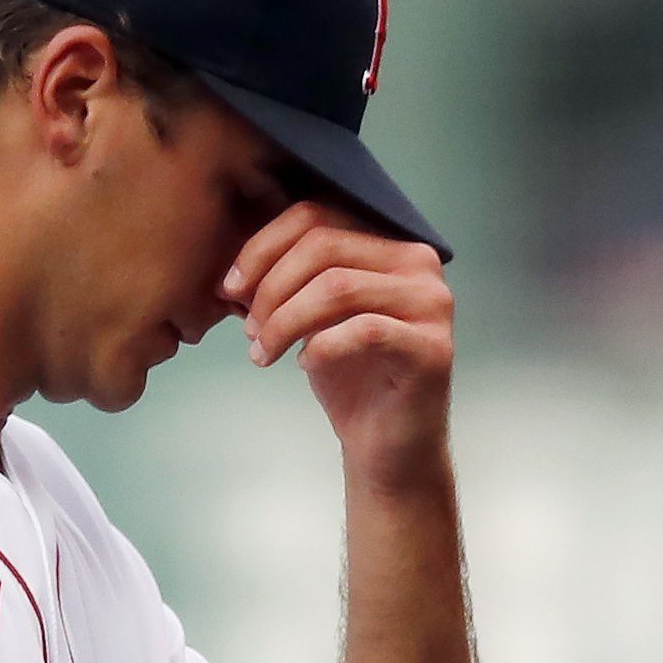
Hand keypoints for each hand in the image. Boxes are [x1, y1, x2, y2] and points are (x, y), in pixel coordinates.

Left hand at [222, 202, 453, 490]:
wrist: (387, 447)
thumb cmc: (350, 378)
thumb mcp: (311, 316)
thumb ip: (288, 279)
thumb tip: (234, 267)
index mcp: (389, 241)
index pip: (317, 215)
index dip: (263, 247)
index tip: (231, 288)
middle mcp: (418, 261)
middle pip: (324, 245)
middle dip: (271, 287)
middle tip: (248, 330)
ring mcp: (431, 302)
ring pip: (337, 286)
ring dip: (285, 321)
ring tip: (264, 352)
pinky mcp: (432, 347)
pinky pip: (363, 330)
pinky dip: (320, 346)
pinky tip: (304, 364)